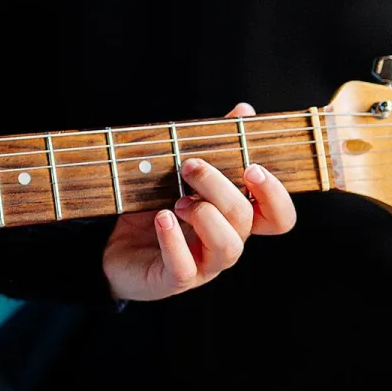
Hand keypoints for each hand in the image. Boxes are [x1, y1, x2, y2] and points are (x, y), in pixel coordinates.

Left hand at [103, 103, 296, 300]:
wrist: (112, 250)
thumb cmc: (155, 210)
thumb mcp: (181, 177)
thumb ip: (215, 147)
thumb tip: (244, 110)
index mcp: (235, 221)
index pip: (278, 217)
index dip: (275, 195)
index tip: (251, 167)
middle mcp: (226, 244)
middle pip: (245, 220)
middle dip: (220, 187)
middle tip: (190, 166)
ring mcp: (203, 266)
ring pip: (228, 247)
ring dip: (205, 216)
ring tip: (176, 201)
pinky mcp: (174, 280)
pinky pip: (184, 266)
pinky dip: (173, 240)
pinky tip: (161, 218)